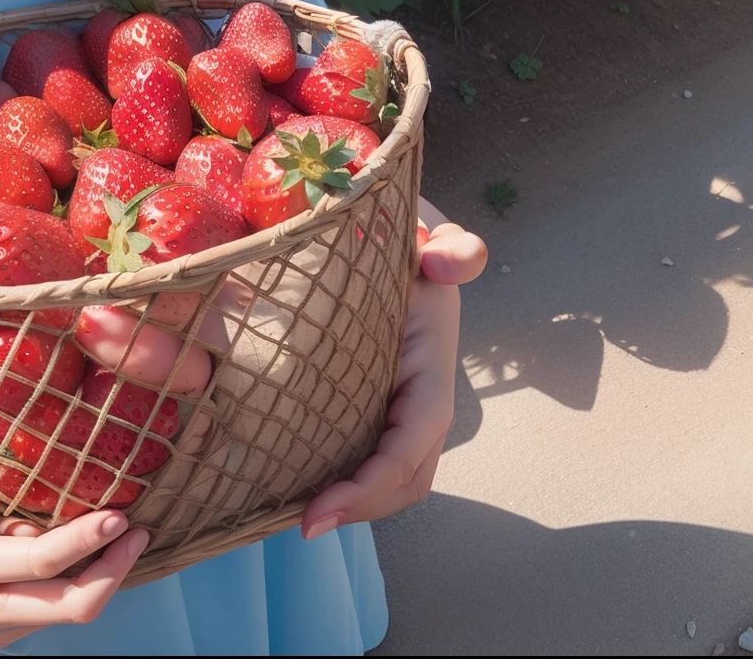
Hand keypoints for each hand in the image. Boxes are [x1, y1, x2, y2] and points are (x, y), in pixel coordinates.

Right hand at [0, 472, 147, 645]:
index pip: (41, 565)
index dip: (86, 541)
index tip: (118, 513)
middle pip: (69, 607)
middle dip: (112, 571)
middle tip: (141, 527)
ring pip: (64, 612)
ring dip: (99, 576)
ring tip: (122, 531)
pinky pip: (48, 607)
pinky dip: (77, 580)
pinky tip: (89, 546)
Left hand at [297, 203, 483, 537]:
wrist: (394, 227)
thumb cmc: (405, 231)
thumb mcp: (431, 229)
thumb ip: (454, 246)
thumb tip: (444, 267)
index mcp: (431, 358)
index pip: (416, 436)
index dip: (375, 481)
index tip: (322, 510)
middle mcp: (421, 390)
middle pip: (408, 474)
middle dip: (364, 507)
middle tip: (304, 524)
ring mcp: (398, 400)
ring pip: (392, 474)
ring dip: (355, 504)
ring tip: (299, 516)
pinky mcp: (371, 401)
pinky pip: (365, 452)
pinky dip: (342, 480)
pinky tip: (298, 484)